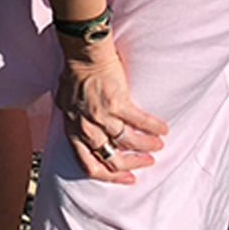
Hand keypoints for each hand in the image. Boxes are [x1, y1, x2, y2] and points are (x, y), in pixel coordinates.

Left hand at [55, 37, 167, 183]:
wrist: (82, 52)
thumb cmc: (74, 72)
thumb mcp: (65, 102)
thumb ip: (74, 119)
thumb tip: (80, 129)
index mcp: (73, 129)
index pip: (88, 164)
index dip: (109, 176)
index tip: (126, 177)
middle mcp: (86, 127)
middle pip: (112, 158)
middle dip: (132, 164)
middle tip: (147, 163)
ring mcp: (101, 116)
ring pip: (128, 142)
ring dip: (147, 146)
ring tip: (158, 145)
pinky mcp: (117, 103)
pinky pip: (140, 122)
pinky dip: (154, 127)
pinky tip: (163, 129)